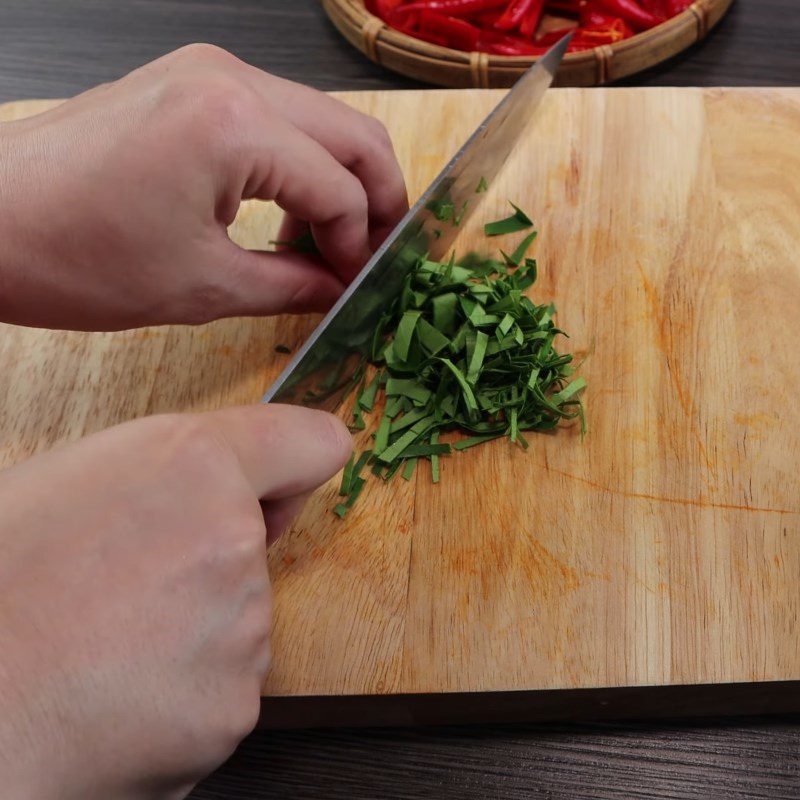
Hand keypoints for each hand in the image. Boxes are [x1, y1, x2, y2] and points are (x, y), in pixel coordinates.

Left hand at [0, 44, 407, 330]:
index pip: (342, 189)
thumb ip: (294, 286)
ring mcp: (208, 72)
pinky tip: (285, 217)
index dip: (360, 248)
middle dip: (377, 203)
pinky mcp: (189, 83)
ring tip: (325, 246)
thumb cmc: (73, 256)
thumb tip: (339, 289)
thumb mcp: (203, 287)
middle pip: (353, 135)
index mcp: (234, 124)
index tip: (353, 290)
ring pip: (321, 122)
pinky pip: (277, 119)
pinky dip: (298, 168)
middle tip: (371, 258)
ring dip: (338, 184)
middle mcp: (229, 78)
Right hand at [0, 404, 350, 798]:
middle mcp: (233, 540)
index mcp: (191, 465)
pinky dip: (185, 691)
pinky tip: (119, 693)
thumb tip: (206, 488)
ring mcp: (242, 630)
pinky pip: (223, 685)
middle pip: (255, 544)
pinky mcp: (234, 708)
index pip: (310, 443)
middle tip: (126, 585)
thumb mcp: (67, 483)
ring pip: (237, 619)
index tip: (281, 488)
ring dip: (193, 629)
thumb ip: (162, 474)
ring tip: (106, 645)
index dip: (295, 467)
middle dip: (209, 561)